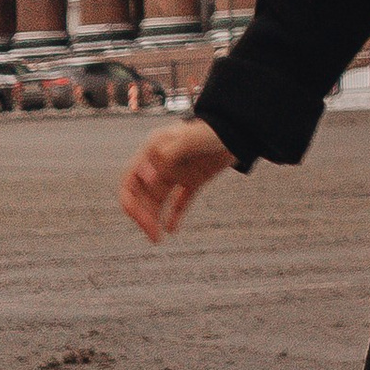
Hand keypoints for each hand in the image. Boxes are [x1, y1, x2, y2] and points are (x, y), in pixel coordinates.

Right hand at [123, 118, 234, 243]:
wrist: (239, 130)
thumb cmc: (213, 130)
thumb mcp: (191, 139)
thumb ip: (171, 154)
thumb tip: (150, 176)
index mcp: (153, 151)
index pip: (130, 179)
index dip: (132, 197)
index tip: (146, 209)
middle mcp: (160, 163)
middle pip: (141, 194)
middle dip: (142, 215)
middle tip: (151, 234)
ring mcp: (177, 172)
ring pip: (157, 200)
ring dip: (154, 219)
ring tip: (157, 239)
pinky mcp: (193, 180)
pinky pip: (179, 202)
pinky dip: (175, 216)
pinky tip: (172, 230)